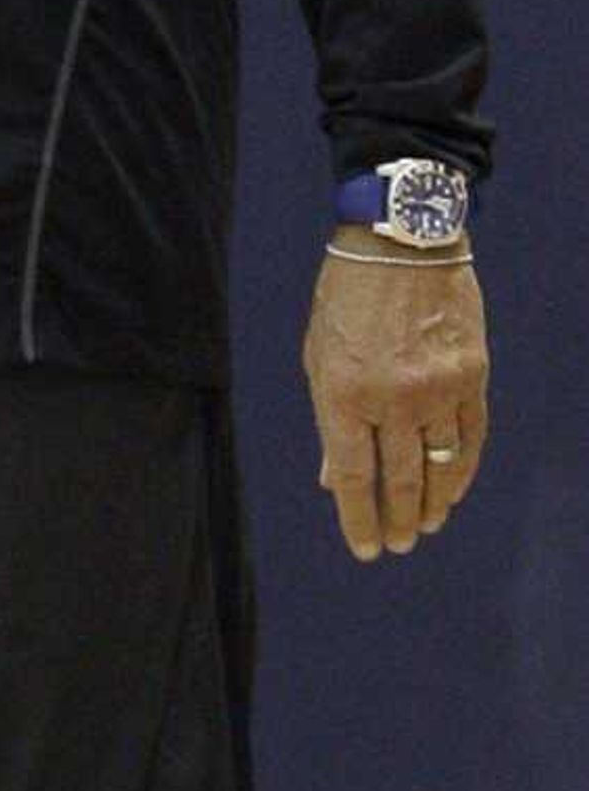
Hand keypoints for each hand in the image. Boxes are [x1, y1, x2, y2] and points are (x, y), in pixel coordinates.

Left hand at [302, 233, 488, 560]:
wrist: (401, 241)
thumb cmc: (346, 296)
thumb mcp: (319, 351)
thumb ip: (330, 417)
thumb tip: (332, 478)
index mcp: (342, 390)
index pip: (353, 474)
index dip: (358, 518)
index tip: (365, 549)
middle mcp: (390, 396)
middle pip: (399, 479)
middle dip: (398, 519)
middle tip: (399, 544)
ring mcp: (436, 388)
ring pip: (439, 465)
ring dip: (433, 503)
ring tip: (426, 526)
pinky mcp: (471, 376)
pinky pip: (470, 438)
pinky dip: (462, 470)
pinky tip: (453, 490)